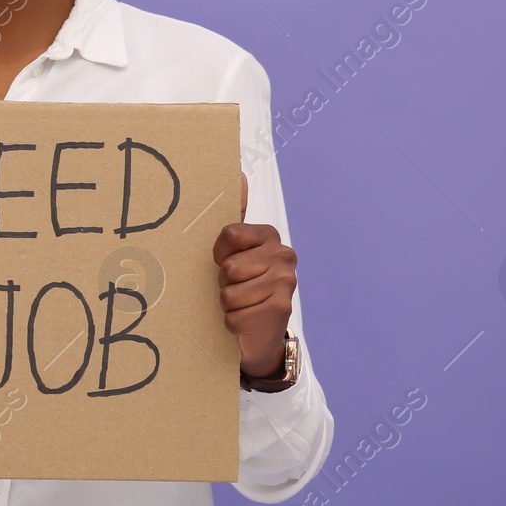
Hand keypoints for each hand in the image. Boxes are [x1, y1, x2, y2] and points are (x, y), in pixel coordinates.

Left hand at [213, 172, 295, 377]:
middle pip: (228, 267)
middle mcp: (284, 255)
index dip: (219, 254)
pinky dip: (234, 323)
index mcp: (270, 236)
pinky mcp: (281, 308)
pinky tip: (247, 320)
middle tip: (236, 288)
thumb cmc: (241, 286)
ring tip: (242, 304)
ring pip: (229, 293)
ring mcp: (286, 282)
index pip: (230, 234)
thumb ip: (235, 216)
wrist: (260, 333)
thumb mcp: (234, 251)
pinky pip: (235, 316)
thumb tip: (241, 172)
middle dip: (224, 283)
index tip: (225, 262)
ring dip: (228, 305)